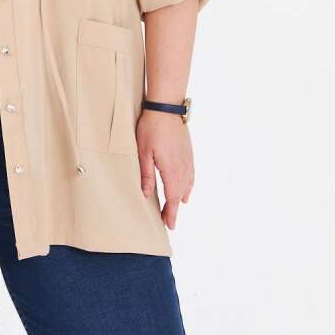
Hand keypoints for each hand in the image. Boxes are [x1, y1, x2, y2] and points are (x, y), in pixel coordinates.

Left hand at [135, 109, 194, 229]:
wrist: (167, 108)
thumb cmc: (151, 128)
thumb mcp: (143, 152)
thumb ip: (146, 174)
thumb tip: (146, 194)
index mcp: (171, 170)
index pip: (172, 198)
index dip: (171, 213)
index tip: (169, 226)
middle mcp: (183, 168)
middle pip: (180, 194)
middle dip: (174, 208)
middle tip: (168, 220)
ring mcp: (188, 160)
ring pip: (187, 185)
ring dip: (181, 197)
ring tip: (175, 207)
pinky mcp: (189, 153)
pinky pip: (191, 175)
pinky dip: (188, 185)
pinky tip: (186, 188)